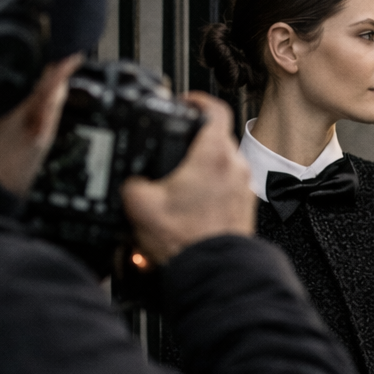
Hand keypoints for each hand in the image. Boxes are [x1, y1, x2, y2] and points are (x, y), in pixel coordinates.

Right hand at [122, 93, 255, 264]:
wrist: (212, 274)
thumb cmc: (187, 242)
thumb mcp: (140, 205)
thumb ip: (131, 182)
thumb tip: (129, 180)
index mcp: (213, 155)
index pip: (213, 108)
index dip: (196, 99)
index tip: (185, 101)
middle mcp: (235, 167)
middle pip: (216, 138)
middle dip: (193, 141)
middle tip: (173, 148)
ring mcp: (243, 189)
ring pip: (222, 165)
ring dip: (202, 168)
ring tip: (178, 183)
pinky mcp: (244, 210)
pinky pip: (226, 188)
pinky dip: (210, 190)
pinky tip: (190, 206)